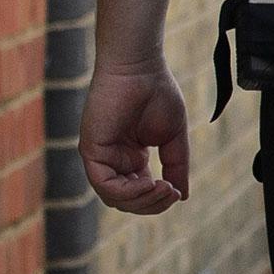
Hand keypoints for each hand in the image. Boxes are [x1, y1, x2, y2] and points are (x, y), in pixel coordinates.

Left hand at [80, 61, 189, 214]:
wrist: (140, 68)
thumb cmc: (157, 93)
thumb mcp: (173, 137)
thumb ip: (176, 165)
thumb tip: (182, 196)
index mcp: (131, 158)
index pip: (139, 193)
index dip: (158, 199)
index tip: (177, 191)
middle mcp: (113, 161)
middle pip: (127, 201)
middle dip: (151, 204)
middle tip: (171, 193)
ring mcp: (101, 157)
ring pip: (114, 198)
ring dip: (141, 200)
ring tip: (163, 187)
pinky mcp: (91, 151)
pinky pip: (105, 185)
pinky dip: (127, 191)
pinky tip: (148, 182)